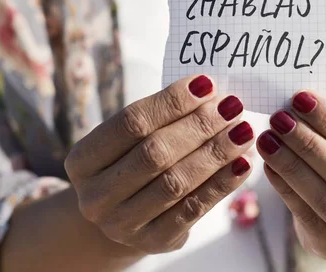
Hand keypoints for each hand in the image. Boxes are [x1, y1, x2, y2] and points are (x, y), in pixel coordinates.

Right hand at [65, 75, 253, 255]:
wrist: (121, 215)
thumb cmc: (130, 162)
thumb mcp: (130, 140)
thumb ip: (161, 116)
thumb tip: (210, 91)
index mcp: (83, 160)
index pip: (131, 122)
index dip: (172, 101)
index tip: (207, 84)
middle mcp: (96, 195)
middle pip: (155, 152)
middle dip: (199, 126)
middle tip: (231, 106)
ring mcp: (122, 224)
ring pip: (176, 182)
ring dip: (215, 153)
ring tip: (242, 131)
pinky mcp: (153, 241)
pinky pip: (193, 209)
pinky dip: (222, 184)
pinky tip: (242, 163)